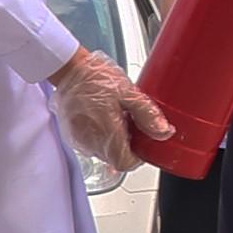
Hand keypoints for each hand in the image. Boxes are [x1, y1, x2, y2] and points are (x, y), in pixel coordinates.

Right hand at [49, 47, 171, 173]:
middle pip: (116, 158)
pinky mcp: (72, 135)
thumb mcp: (128, 93)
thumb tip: (164, 132)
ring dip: (115, 141)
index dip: (139, 157)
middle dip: (128, 146)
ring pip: (104, 152)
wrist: (69, 69)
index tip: (145, 143)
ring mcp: (79, 140)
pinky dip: (101, 136)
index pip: (126, 164)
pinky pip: (91, 144)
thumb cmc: (95, 78)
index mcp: (107, 134)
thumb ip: (147, 115)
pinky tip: (104, 118)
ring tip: (117, 118)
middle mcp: (91, 142)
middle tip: (132, 124)